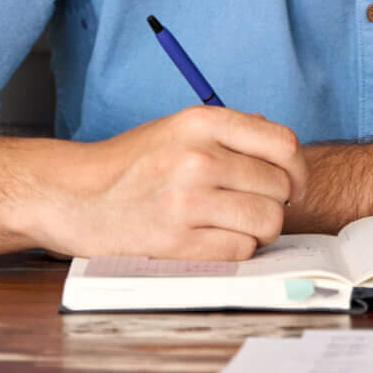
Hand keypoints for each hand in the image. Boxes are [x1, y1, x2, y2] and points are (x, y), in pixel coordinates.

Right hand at [34, 106, 310, 260]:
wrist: (75, 196)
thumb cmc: (131, 165)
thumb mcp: (177, 129)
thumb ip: (230, 133)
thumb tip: (284, 153)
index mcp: (200, 122)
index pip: (282, 144)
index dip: (298, 170)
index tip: (293, 186)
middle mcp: (197, 157)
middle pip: (279, 187)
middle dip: (274, 203)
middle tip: (251, 208)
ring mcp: (187, 201)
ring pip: (266, 222)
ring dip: (259, 230)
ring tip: (233, 226)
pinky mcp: (178, 242)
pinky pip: (241, 250)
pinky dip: (236, 250)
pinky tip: (214, 241)